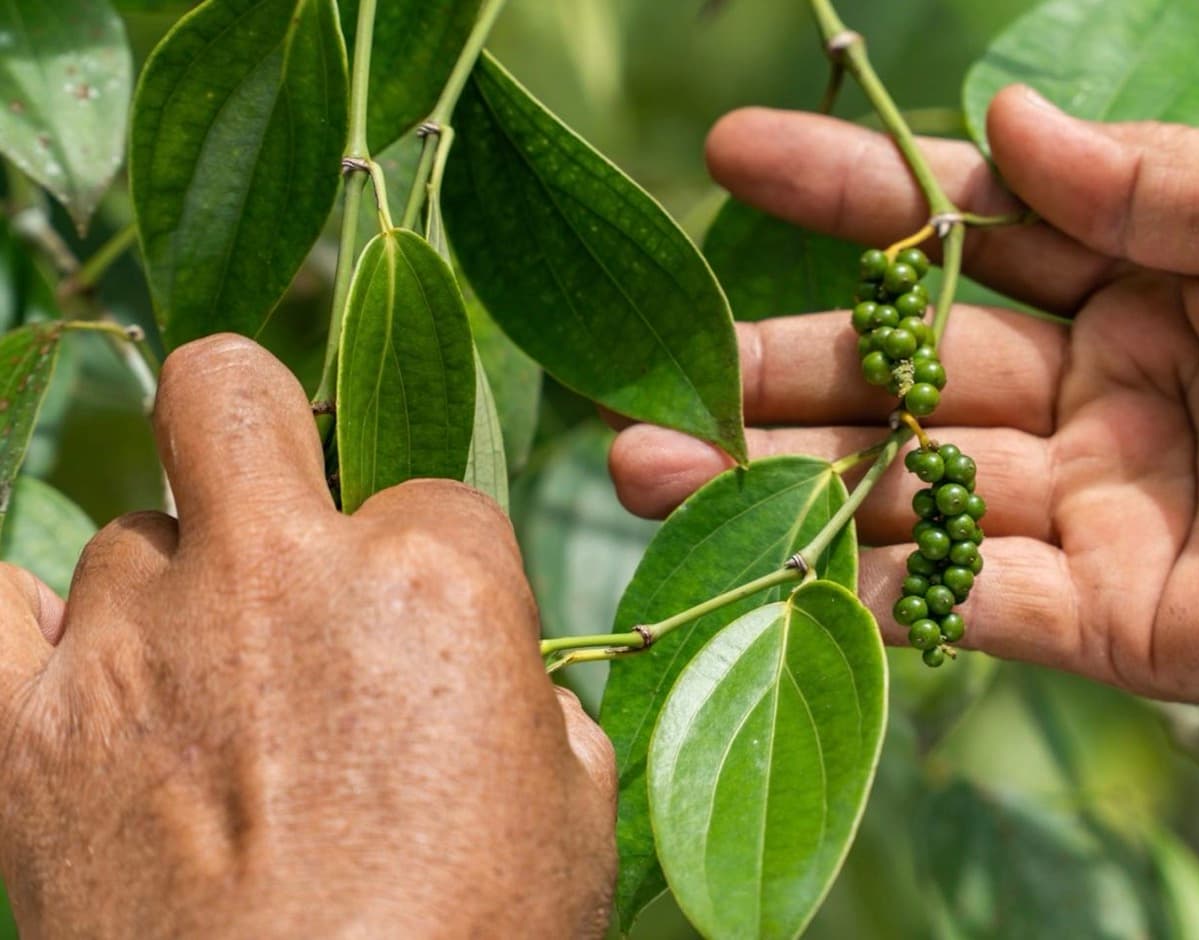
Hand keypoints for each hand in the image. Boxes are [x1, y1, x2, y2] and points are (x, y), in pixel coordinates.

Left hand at [0, 336, 615, 937]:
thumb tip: (507, 692)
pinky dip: (24, 624)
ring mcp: (138, 643)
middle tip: (282, 507)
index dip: (444, 566)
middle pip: (230, 390)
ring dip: (174, 590)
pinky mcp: (24, 735)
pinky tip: (70, 668)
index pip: (439, 496)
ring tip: (204, 689)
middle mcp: (276, 573)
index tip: (438, 637)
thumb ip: (539, 707)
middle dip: (261, 424)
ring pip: (129, 532)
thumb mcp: (576, 814)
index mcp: (432, 579)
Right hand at [610, 86, 1198, 712]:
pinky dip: (876, 586)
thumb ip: (1138, 180)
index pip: (960, 231)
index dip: (849, 192)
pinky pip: (970, 600)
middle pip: (905, 375)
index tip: (736, 152)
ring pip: (906, 494)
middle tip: (669, 366)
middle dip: (781, 366)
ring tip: (649, 469)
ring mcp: (1089, 511)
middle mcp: (1093, 394)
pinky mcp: (1106, 624)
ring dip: (780, 487)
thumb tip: (999, 124)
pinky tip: (769, 566)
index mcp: (1138, 283)